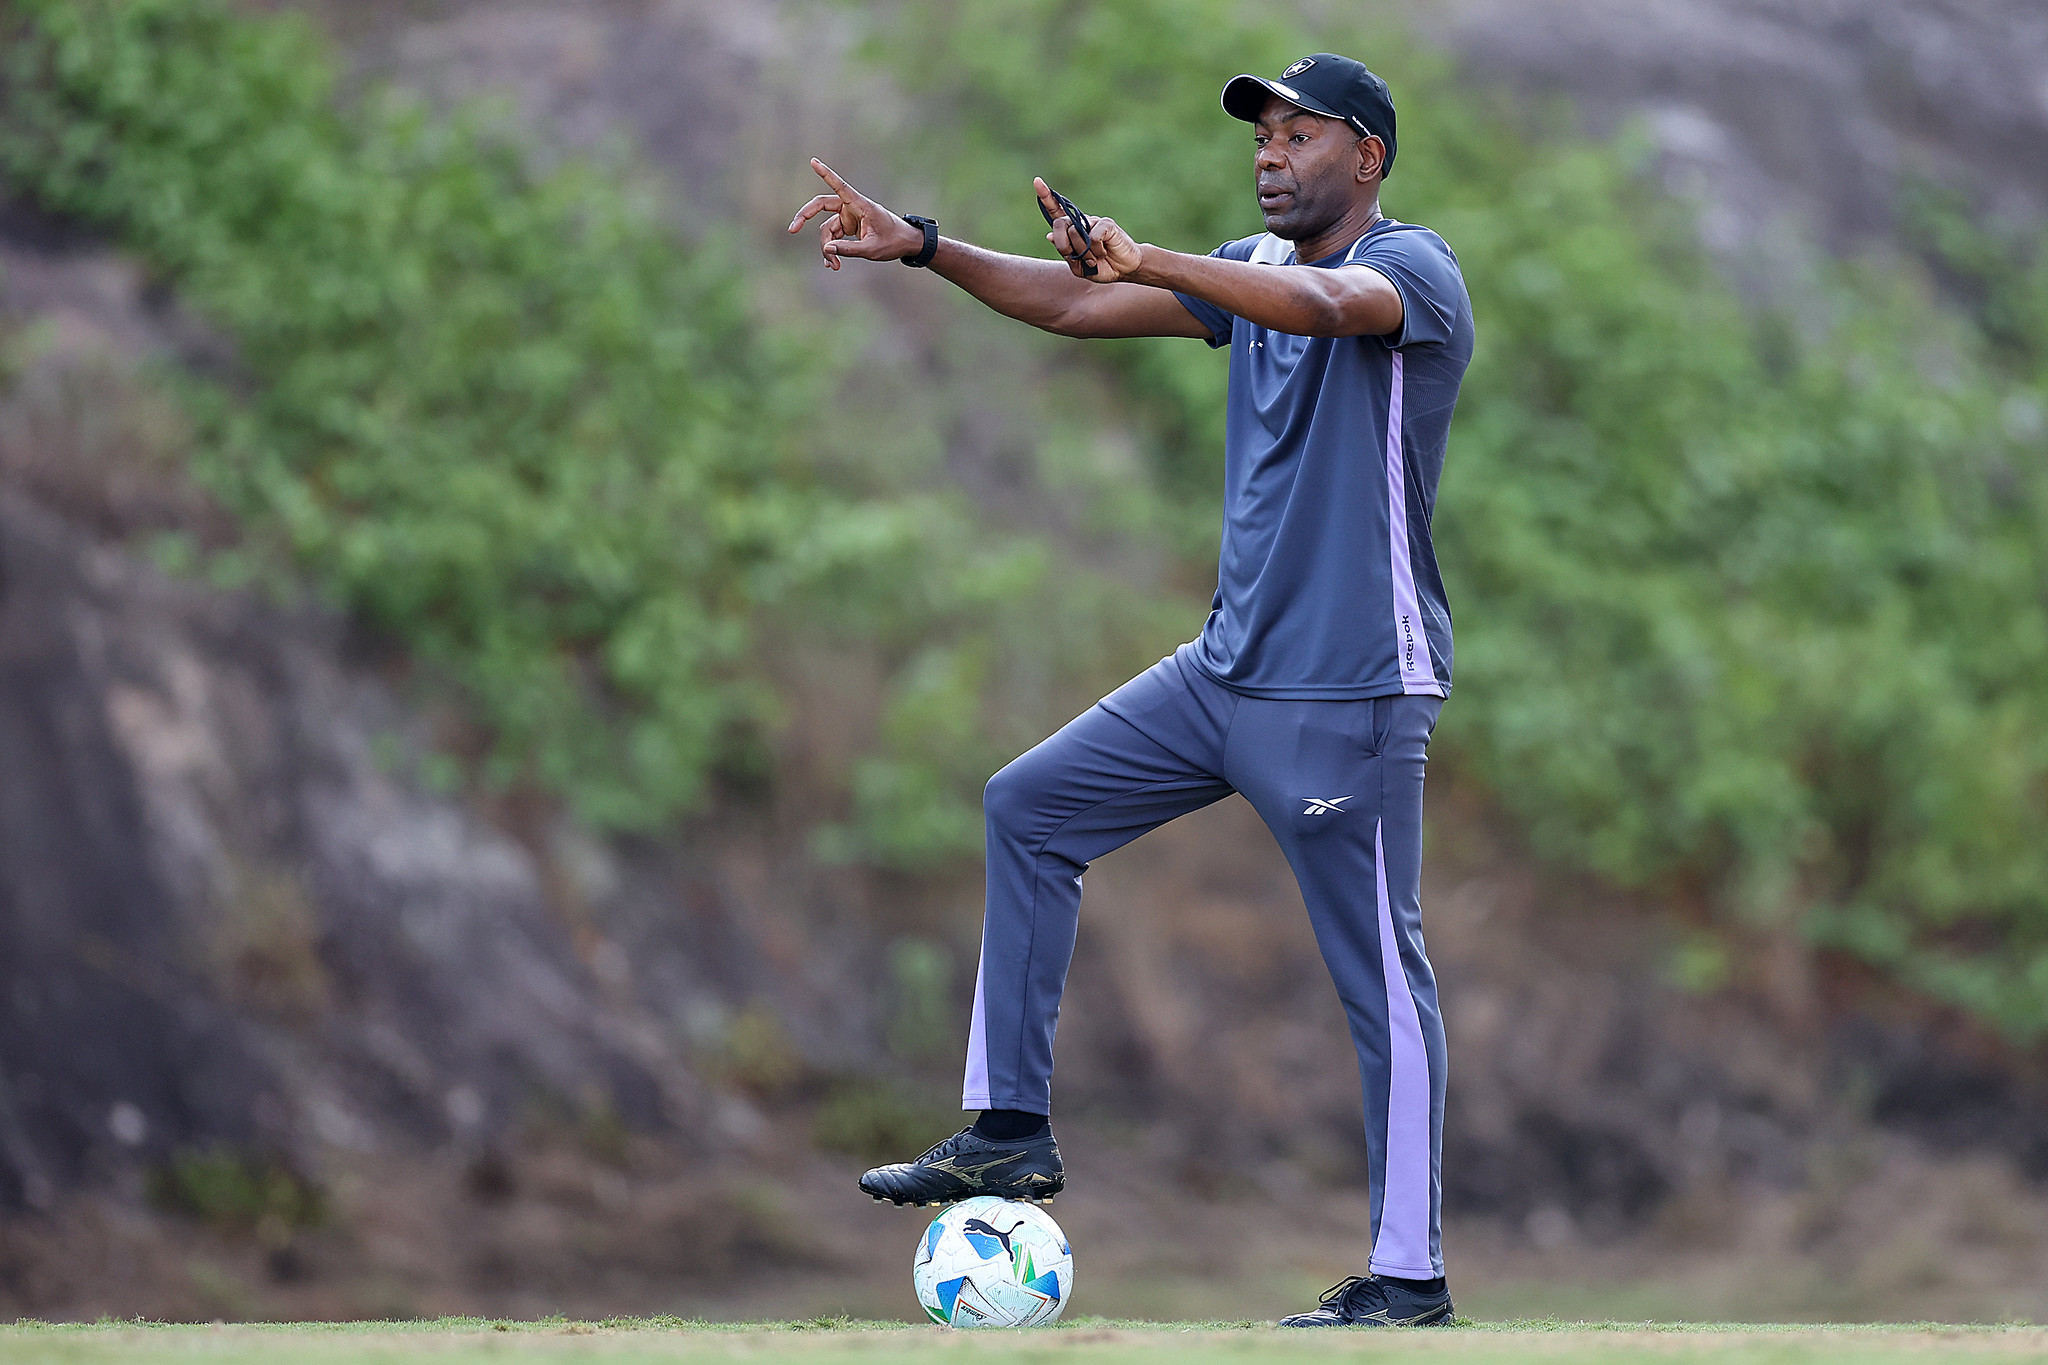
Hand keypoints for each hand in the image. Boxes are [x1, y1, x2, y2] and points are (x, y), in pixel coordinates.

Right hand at [786, 159, 922, 269]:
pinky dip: (832, 250)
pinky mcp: (849, 227)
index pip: (839, 186)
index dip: (826, 174)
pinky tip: (832, 264)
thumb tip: (827, 250)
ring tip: (834, 267)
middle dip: (805, 217)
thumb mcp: (872, 249)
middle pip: (821, 206)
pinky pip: (833, 237)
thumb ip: (849, 249)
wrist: (907, 244)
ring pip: (827, 230)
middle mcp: (851, 208)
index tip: (813, 161)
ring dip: (827, 248)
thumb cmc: (894, 242)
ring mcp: (849, 217)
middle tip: (792, 229)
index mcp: (860, 205)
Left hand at [1034, 177, 1141, 283]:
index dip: (1046, 197)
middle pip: (1059, 224)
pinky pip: (1092, 238)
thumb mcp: (1079, 266)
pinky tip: (1104, 253)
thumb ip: (1066, 251)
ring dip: (1083, 253)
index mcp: (1072, 231)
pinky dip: (1096, 251)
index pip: (1056, 211)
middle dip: (1062, 245)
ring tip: (1094, 259)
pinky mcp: (1106, 224)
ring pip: (1075, 233)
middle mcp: (1081, 222)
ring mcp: (1094, 221)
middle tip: (1076, 257)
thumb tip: (1049, 236)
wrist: (1124, 269)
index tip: (1037, 181)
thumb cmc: (1101, 266)